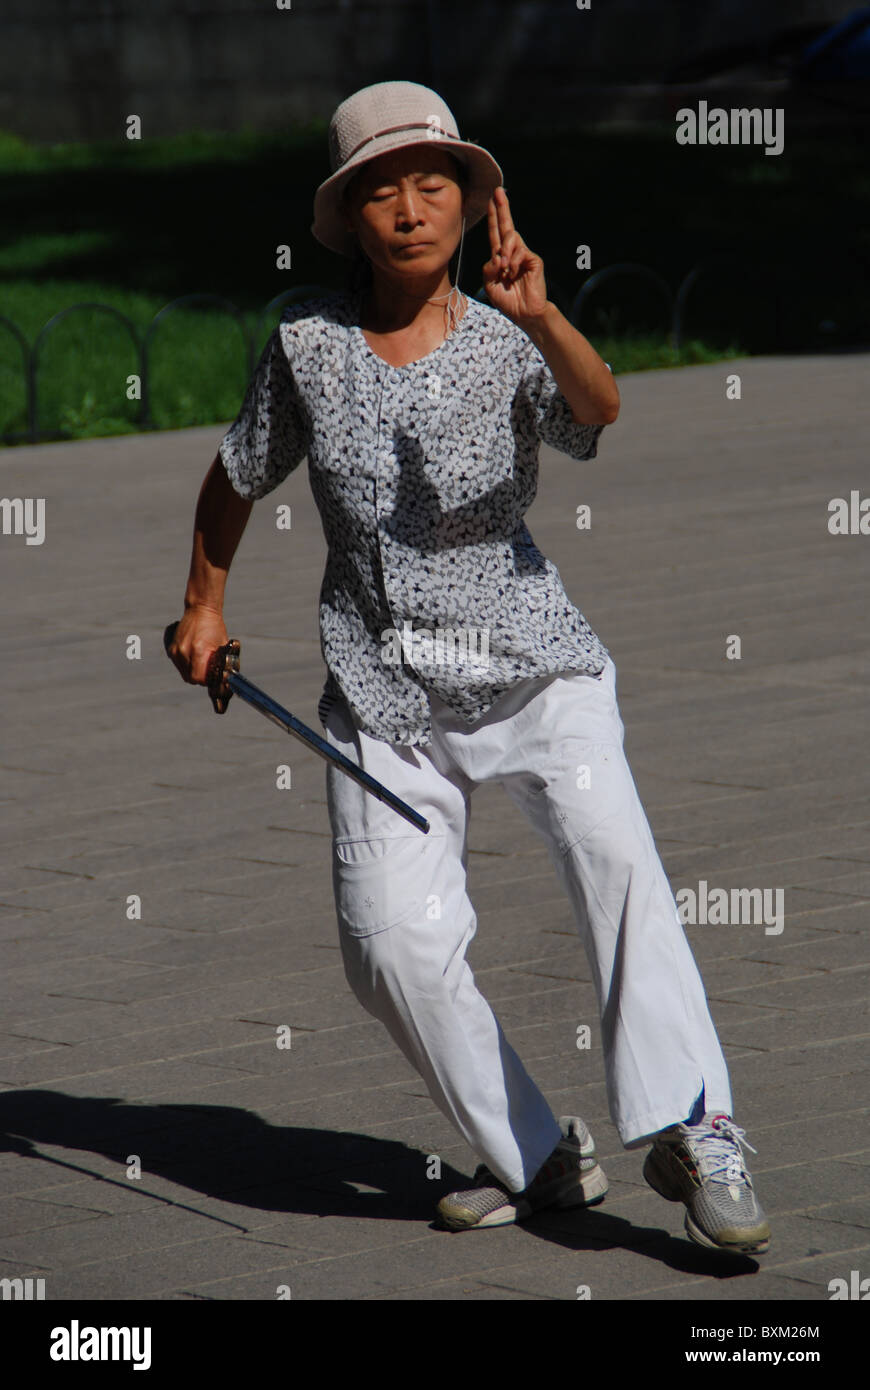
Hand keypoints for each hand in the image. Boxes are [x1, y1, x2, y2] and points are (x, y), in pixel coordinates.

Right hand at [167, 604, 227, 685]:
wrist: (201, 610)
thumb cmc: (214, 626)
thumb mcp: (221, 645)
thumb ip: (219, 662)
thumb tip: (222, 677)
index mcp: (197, 650)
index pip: (197, 678)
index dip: (205, 681)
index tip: (211, 678)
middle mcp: (183, 651)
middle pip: (189, 678)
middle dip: (199, 678)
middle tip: (207, 674)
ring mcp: (176, 650)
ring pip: (183, 673)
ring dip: (191, 673)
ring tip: (201, 666)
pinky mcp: (171, 648)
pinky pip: (178, 664)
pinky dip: (185, 666)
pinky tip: (194, 659)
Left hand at [482, 187, 548, 325]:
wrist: (525, 314)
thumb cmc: (508, 301)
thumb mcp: (490, 285)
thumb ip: (488, 268)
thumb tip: (497, 255)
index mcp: (500, 257)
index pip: (496, 233)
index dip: (494, 216)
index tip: (491, 199)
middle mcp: (512, 253)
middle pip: (506, 226)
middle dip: (502, 208)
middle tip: (498, 191)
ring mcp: (523, 255)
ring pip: (511, 238)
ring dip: (504, 252)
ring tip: (505, 269)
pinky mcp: (533, 260)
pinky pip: (519, 252)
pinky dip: (513, 263)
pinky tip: (513, 274)